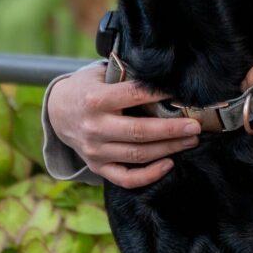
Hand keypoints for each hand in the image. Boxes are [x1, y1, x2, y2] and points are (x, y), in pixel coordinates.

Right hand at [46, 60, 200, 187]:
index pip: (133, 95)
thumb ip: (124, 76)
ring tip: (190, 141)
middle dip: (171, 130)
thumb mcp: (98, 75)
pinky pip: (126, 178)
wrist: (57, 112)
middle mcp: (94, 127)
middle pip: (139, 132)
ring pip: (137, 155)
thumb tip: (162, 76)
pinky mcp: (97, 166)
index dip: (159, 94)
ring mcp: (95, 150)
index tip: (181, 94)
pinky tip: (168, 164)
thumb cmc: (86, 89)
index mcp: (94, 100)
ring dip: (168, 149)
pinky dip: (149, 175)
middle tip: (195, 126)